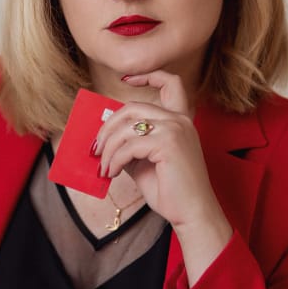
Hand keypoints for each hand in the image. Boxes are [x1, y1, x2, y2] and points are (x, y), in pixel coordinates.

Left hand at [94, 70, 232, 281]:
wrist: (191, 213)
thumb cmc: (170, 192)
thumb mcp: (144, 163)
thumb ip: (129, 145)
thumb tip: (103, 138)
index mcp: (180, 121)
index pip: (170, 83)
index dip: (147, 75)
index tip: (125, 79)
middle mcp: (180, 120)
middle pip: (132, 107)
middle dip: (108, 126)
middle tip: (96, 148)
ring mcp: (176, 129)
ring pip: (127, 126)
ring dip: (108, 147)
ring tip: (104, 167)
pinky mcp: (168, 144)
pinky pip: (128, 146)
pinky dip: (114, 159)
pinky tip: (111, 173)